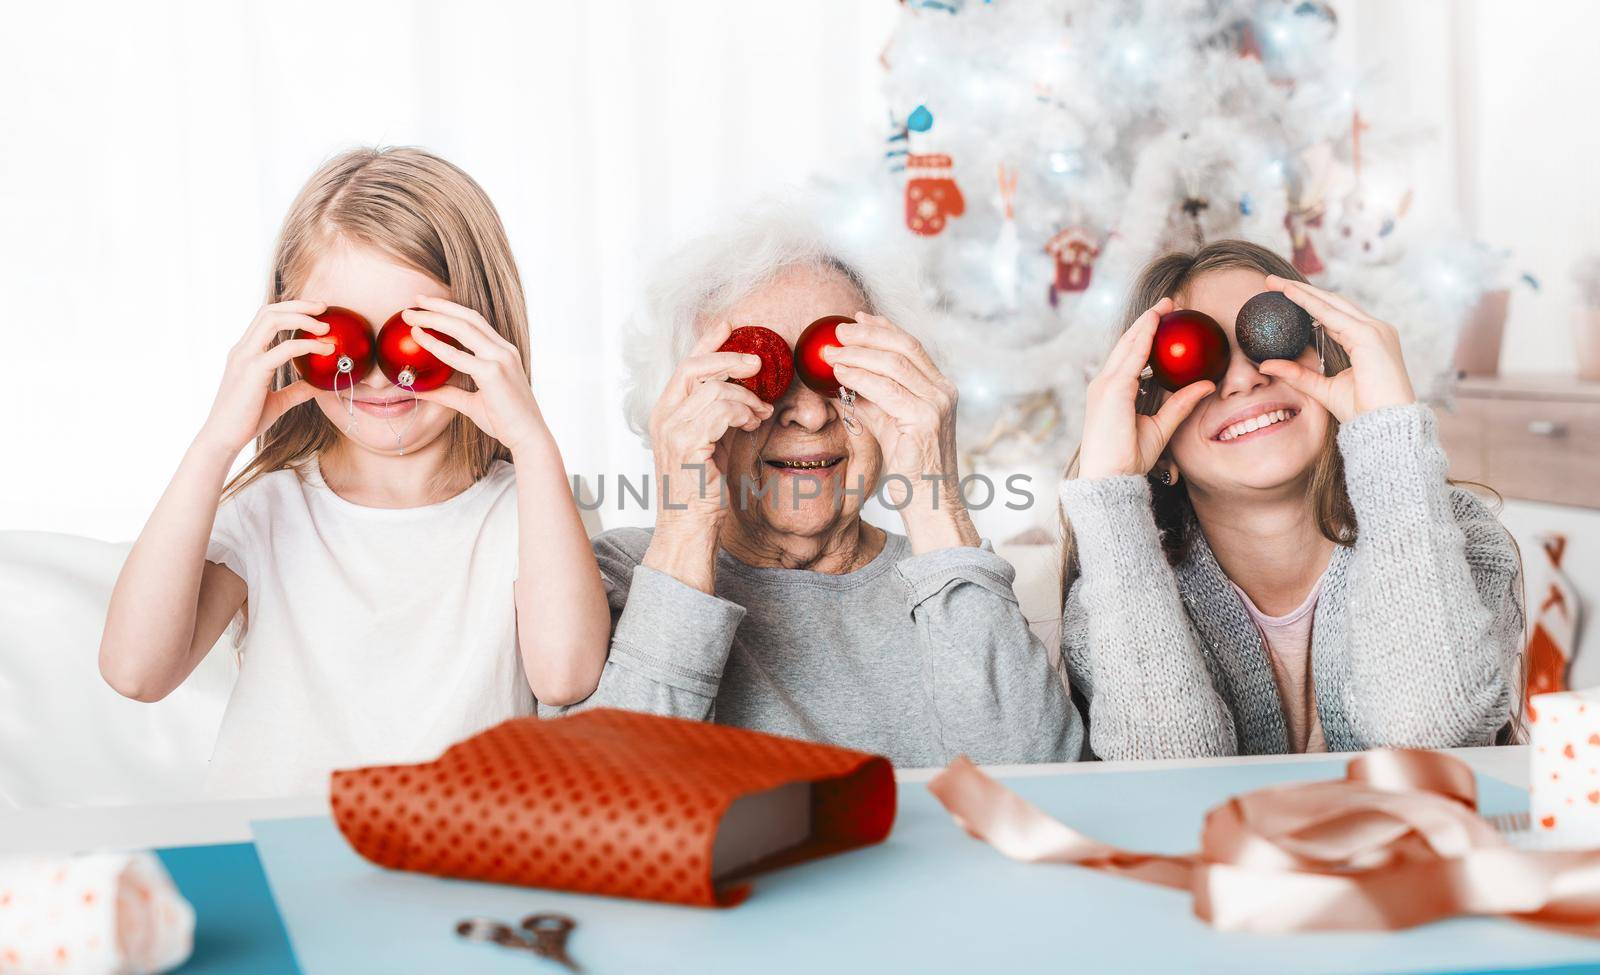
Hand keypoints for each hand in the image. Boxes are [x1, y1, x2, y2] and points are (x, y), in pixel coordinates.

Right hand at [196, 299, 332, 455]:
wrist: (223, 438)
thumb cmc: (247, 420)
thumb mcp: (278, 401)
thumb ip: (297, 390)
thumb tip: (318, 385)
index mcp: (245, 352)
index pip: (266, 317)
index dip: (291, 309)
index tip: (316, 312)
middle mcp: (243, 349)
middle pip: (269, 311)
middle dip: (299, 305)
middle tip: (324, 307)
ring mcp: (245, 358)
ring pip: (273, 320)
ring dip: (302, 317)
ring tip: (326, 327)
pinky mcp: (253, 371)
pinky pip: (284, 349)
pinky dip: (307, 345)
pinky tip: (325, 350)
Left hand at [403, 296, 548, 454]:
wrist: (528, 437)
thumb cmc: (504, 422)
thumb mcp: (472, 403)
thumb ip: (449, 393)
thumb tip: (422, 391)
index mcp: (503, 352)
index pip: (475, 322)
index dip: (451, 310)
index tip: (428, 305)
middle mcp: (503, 350)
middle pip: (468, 317)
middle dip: (439, 306)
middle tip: (415, 301)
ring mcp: (500, 359)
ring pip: (462, 328)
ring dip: (434, 318)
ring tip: (410, 316)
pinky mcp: (493, 373)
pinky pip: (458, 355)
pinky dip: (436, 344)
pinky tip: (419, 338)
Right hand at [646, 320, 772, 535]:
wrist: (689, 529)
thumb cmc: (701, 493)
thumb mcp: (713, 445)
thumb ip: (723, 417)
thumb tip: (751, 394)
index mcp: (666, 413)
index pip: (685, 365)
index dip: (707, 342)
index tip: (728, 325)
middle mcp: (663, 417)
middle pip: (694, 366)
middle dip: (729, 358)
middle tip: (758, 363)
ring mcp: (672, 430)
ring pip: (714, 389)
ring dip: (746, 397)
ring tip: (759, 413)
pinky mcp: (686, 444)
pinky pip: (721, 410)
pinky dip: (743, 412)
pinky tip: (753, 422)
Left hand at [827, 312, 961, 509]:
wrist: (929, 502)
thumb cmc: (908, 467)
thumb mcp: (886, 423)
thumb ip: (870, 397)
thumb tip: (839, 373)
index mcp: (940, 388)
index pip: (911, 346)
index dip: (884, 327)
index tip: (857, 318)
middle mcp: (944, 391)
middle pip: (904, 346)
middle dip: (868, 334)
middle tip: (837, 330)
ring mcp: (937, 405)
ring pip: (894, 364)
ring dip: (858, 353)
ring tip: (831, 352)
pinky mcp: (924, 421)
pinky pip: (886, 390)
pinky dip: (859, 377)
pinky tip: (839, 374)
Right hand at [1077, 297, 1214, 479]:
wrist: (1111, 477)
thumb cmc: (1130, 458)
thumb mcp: (1162, 427)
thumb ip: (1181, 404)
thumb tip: (1206, 384)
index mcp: (1112, 392)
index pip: (1130, 357)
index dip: (1147, 335)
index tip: (1166, 320)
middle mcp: (1104, 384)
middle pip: (1127, 344)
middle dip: (1147, 321)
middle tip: (1169, 303)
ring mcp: (1105, 385)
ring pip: (1127, 344)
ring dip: (1146, 322)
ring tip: (1165, 305)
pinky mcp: (1112, 390)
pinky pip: (1131, 357)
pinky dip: (1143, 336)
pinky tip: (1156, 322)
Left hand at [1256, 276, 1414, 422]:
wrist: (1385, 427)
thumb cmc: (1362, 412)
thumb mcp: (1322, 389)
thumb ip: (1297, 375)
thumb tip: (1265, 365)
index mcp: (1368, 340)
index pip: (1334, 315)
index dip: (1309, 303)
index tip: (1282, 295)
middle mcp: (1375, 330)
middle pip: (1333, 302)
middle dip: (1301, 290)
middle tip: (1272, 282)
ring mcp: (1375, 330)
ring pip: (1332, 303)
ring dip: (1302, 291)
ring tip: (1275, 284)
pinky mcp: (1369, 336)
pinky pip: (1333, 315)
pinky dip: (1310, 303)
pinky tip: (1291, 295)